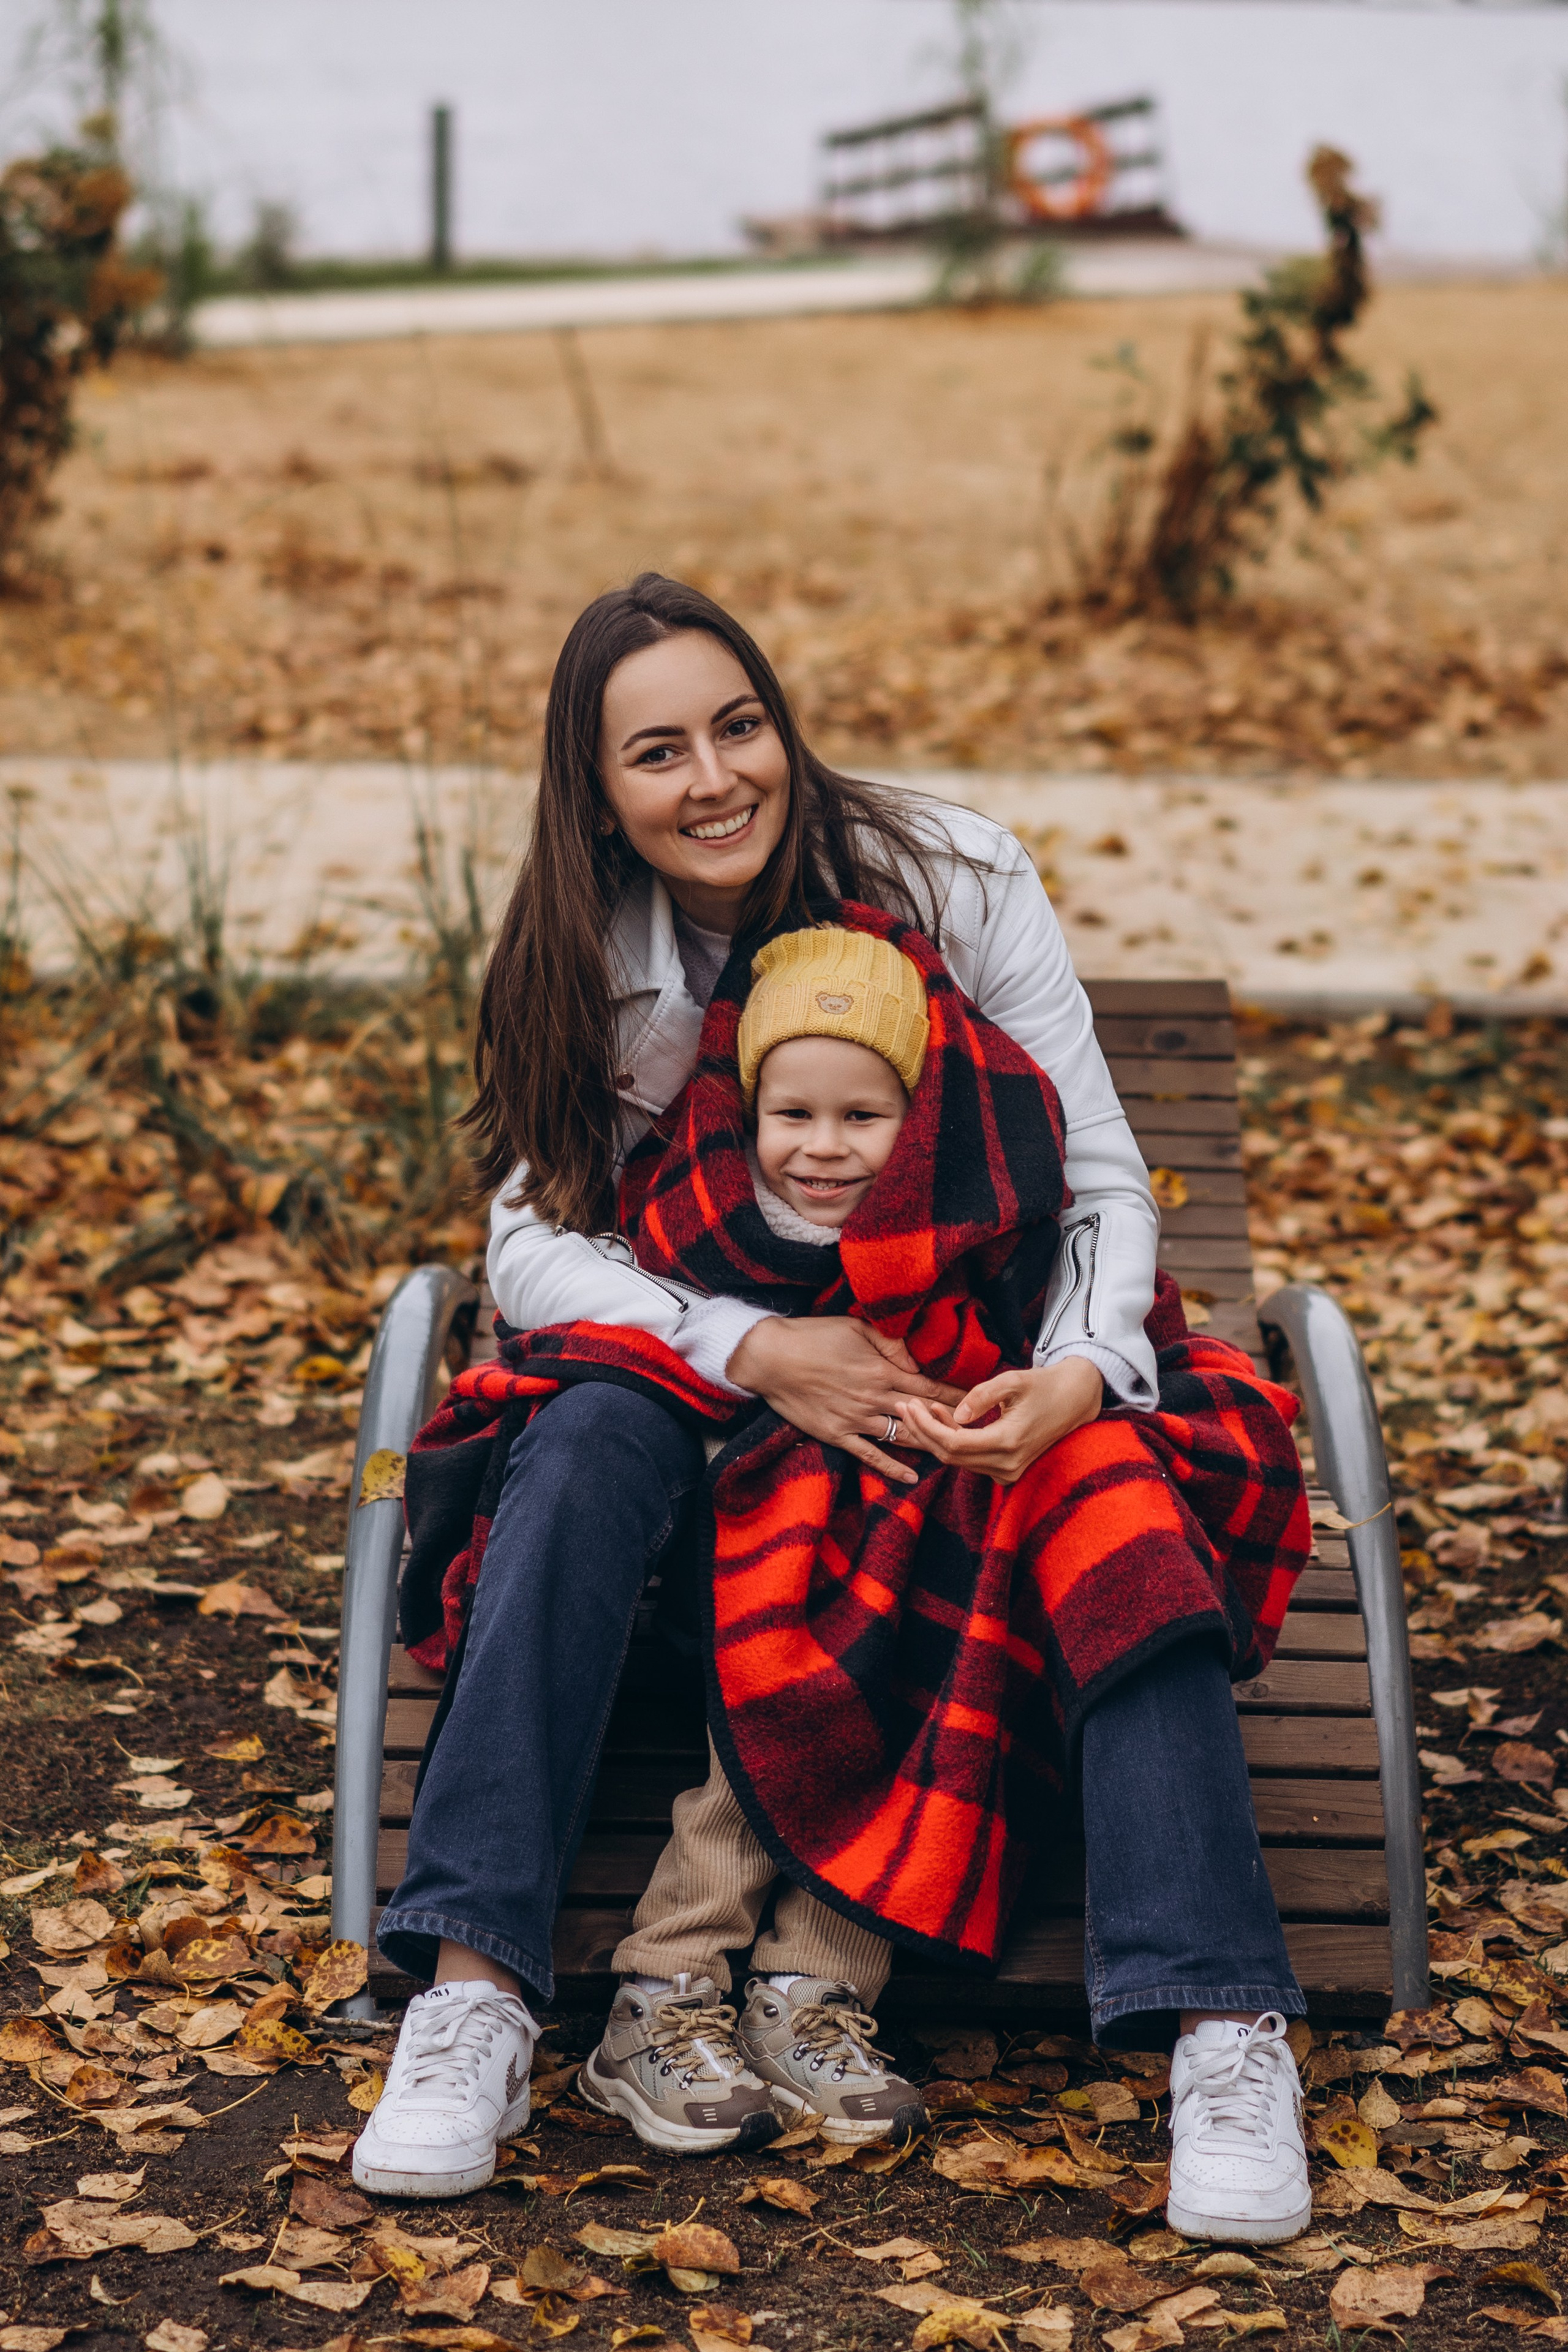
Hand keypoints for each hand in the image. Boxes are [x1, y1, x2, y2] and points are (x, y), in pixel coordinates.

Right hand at [727, 1317, 964, 1484]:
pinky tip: (911, 1476)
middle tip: (978, 1432)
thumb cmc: (812, 1336)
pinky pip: (869, 1454)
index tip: (978, 1402)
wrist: (769, 1358)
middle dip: (951, 1423)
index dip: (955, 1397)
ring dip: (929, 1444)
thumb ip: (890, 1343)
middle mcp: (874, 1399)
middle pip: (922, 1415)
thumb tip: (914, 1361)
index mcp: (881, 1371)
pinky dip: (891, 1467)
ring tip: (955, 1453)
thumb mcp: (855, 1327)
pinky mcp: (837, 1434)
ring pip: (902, 1437)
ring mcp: (855, 1420)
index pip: (928, 1388)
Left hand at [892, 1356, 1103, 1486]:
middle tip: (903, 1405)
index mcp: (1008, 1442)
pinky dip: (951, 1442)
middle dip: (922, 1431)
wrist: (1075, 1400)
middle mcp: (1007, 1465)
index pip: (954, 1443)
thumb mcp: (1013, 1380)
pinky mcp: (1007, 1471)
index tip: (908, 1404)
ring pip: (957, 1460)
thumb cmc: (1044, 1385)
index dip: (926, 1427)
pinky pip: (970, 1460)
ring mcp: (1008, 1472)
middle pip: (950, 1456)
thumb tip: (955, 1414)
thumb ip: (982, 1395)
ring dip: (934, 1436)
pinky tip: (942, 1418)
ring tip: (918, 1408)